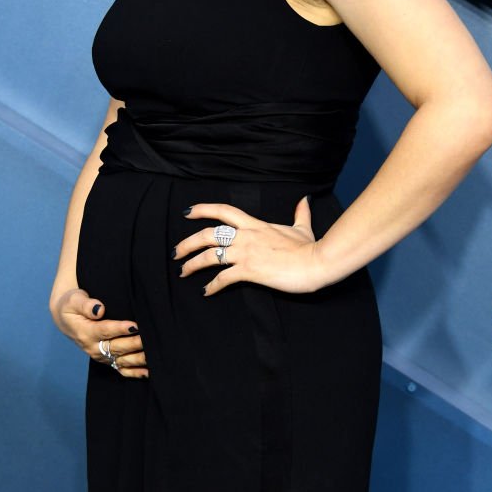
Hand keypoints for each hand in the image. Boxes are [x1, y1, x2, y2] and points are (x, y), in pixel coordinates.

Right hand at [51, 288, 148, 378]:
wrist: (66, 318)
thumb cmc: (71, 305)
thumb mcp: (74, 300)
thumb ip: (86, 304)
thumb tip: (99, 309)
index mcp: (85, 332)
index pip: (105, 331)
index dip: (120, 328)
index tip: (134, 326)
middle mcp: (93, 347)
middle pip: (116, 346)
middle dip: (133, 343)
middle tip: (149, 339)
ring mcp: (100, 355)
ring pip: (121, 359)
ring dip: (137, 359)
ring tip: (152, 355)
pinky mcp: (106, 359)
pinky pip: (120, 368)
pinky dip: (134, 372)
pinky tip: (147, 372)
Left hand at [173, 196, 325, 296]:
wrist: (315, 262)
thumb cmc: (309, 247)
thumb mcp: (302, 227)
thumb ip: (299, 213)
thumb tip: (304, 199)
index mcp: (255, 224)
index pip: (224, 211)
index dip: (203, 209)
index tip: (187, 212)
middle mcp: (246, 236)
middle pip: (209, 234)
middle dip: (189, 242)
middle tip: (176, 252)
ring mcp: (246, 253)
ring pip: (210, 256)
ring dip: (193, 264)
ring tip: (183, 272)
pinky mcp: (250, 270)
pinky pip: (223, 278)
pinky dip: (212, 286)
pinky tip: (206, 292)